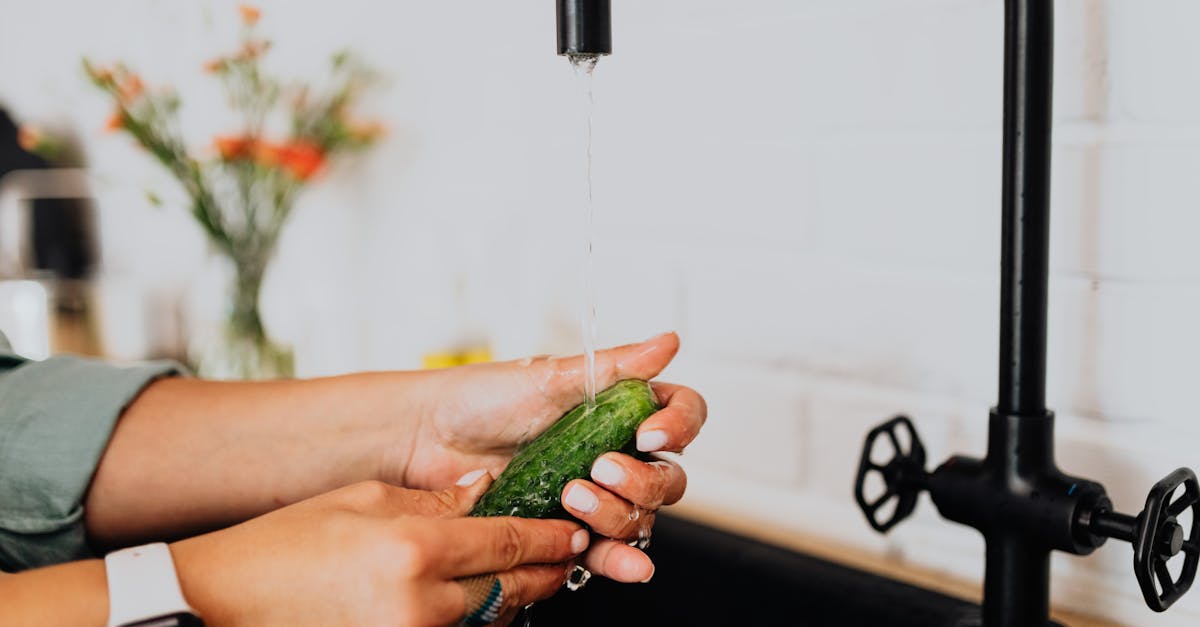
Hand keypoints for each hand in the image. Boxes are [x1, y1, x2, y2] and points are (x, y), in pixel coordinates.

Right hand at [172, 472, 589, 626]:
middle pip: (513, 590)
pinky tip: (478, 600)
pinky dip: (476, 619)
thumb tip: (484, 491)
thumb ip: (433, 500)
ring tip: (529, 575)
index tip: (572, 530)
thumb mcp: (360, 501)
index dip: (550, 537)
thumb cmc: (281, 549)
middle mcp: (421, 606)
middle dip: (548, 572)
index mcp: (414, 551)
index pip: (509, 544)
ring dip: (514, 598)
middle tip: (567, 554)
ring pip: (491, 620)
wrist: (222, 606)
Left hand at [396, 332, 706, 583]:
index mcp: (618, 408)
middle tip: (601, 467)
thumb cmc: (480, 399)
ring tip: (573, 498)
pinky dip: (619, 561)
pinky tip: (619, 562)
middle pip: (668, 476)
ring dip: (618, 514)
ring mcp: (594, 493)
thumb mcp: (551, 375)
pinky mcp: (567, 531)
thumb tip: (668, 343)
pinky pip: (606, 552)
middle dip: (643, 479)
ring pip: (640, 516)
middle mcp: (614, 451)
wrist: (427, 439)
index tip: (650, 433)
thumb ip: (616, 367)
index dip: (678, 426)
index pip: (679, 415)